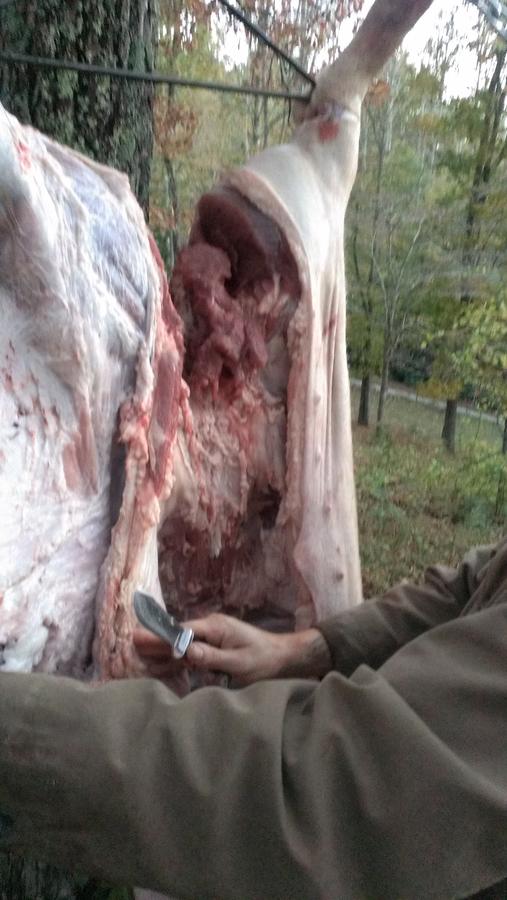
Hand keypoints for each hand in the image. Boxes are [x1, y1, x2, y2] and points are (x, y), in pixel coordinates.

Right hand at [135, 614, 331, 685]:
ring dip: (163, 646)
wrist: (282, 656)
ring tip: (138, 648)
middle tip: (132, 640)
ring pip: (182, 641)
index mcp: (215, 627)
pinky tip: (162, 659)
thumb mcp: (238, 662)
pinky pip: (190, 648)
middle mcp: (210, 627)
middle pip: (178, 634)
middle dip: (156, 639)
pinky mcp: (214, 644)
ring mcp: (211, 635)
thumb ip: (211, 657)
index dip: (162, 637)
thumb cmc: (263, 661)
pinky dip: (175, 654)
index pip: (183, 631)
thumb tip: (186, 652)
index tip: (141, 639)